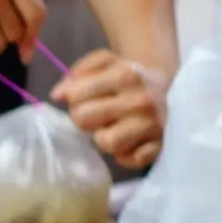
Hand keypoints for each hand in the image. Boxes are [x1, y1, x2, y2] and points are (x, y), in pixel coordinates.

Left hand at [50, 49, 167, 168]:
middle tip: (97, 115)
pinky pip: (128, 160)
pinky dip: (124, 155)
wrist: (165, 89)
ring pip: (106, 143)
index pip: (75, 96)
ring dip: (103, 138)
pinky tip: (128, 141)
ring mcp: (152, 124)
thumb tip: (57, 95)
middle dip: (84, 119)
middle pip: (83, 119)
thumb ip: (77, 73)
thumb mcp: (105, 62)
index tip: (86, 98)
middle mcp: (141, 99)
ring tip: (112, 127)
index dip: (75, 99)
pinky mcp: (159, 145)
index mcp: (126, 75)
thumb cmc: (126, 78)